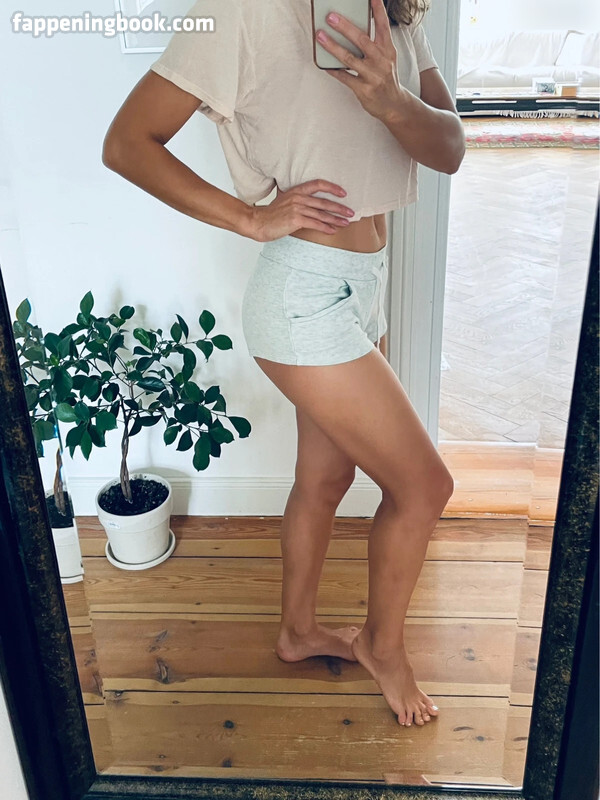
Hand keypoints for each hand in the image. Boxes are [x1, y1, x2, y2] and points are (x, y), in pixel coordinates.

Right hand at [246, 179, 354, 241]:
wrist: (258, 222)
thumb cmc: (271, 215)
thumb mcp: (285, 201)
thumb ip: (297, 200)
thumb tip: (311, 206)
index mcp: (296, 191)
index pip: (318, 184)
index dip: (332, 187)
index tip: (343, 193)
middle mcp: (298, 198)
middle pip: (324, 202)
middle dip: (340, 208)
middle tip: (351, 212)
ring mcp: (297, 208)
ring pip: (322, 214)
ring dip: (336, 219)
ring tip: (346, 223)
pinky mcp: (296, 220)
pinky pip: (315, 223)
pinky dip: (325, 227)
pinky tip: (333, 230)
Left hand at [316, 0, 403, 120]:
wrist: (394, 105)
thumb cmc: (386, 77)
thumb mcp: (387, 58)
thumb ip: (375, 44)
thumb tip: (353, 28)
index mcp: (388, 50)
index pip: (383, 26)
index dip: (378, 10)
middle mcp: (381, 61)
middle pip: (362, 40)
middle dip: (345, 27)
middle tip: (330, 16)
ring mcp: (372, 76)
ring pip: (349, 58)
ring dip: (333, 46)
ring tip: (320, 36)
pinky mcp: (364, 90)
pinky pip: (344, 77)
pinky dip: (333, 70)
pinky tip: (323, 64)